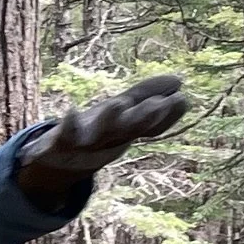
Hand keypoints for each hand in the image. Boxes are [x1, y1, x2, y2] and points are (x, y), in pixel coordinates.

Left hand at [17, 73, 188, 203]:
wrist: (61, 163)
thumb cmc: (97, 132)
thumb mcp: (123, 112)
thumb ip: (148, 95)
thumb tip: (179, 80)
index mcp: (126, 127)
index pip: (151, 122)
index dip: (166, 114)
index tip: (182, 99)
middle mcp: (110, 135)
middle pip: (131, 127)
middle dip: (144, 117)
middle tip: (159, 105)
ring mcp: (87, 140)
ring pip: (101, 130)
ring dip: (110, 119)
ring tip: (117, 104)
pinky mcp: (62, 141)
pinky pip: (66, 132)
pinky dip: (69, 123)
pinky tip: (71, 110)